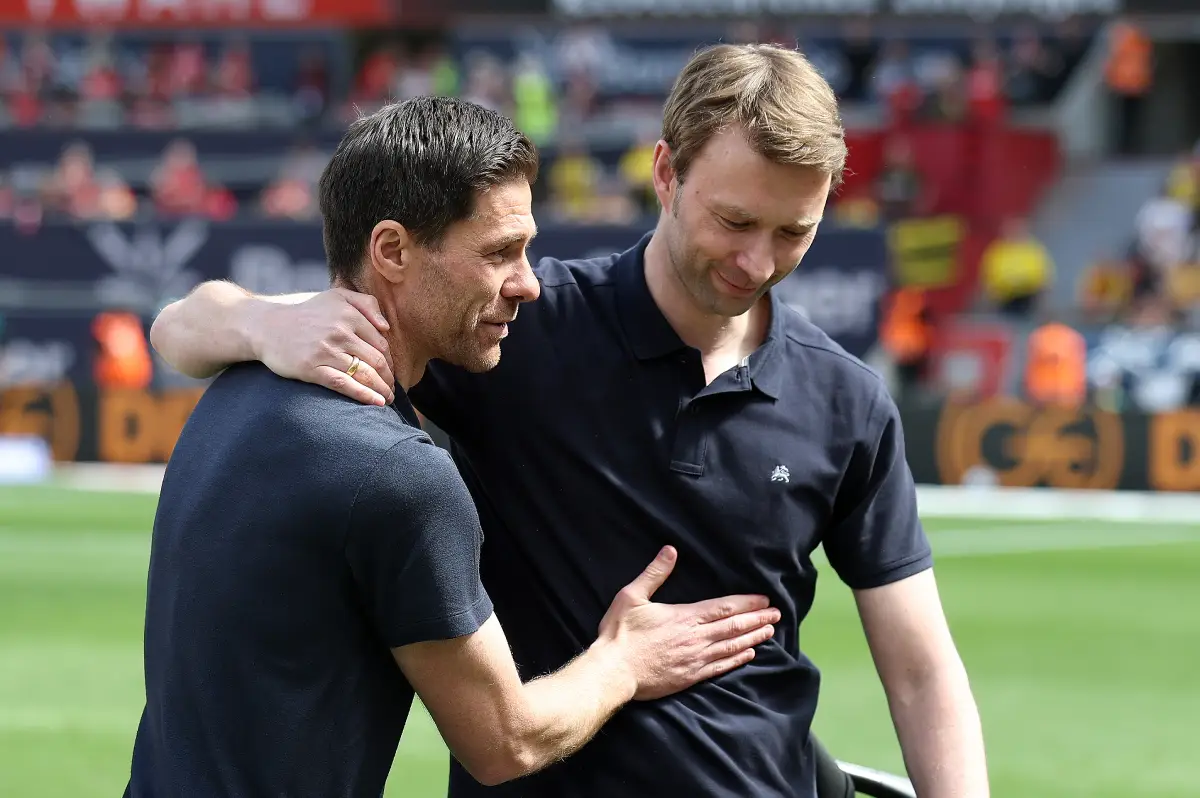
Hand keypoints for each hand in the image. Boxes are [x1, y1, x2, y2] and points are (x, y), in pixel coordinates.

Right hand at [251, 289, 395, 405]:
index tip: (391, 372)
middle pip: (376, 361)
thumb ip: (366, 303)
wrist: (267, 327)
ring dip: (381, 390)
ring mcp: (325, 351)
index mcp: (349, 314)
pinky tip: (376, 403)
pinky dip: (363, 395)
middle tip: (392, 389)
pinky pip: (343, 384)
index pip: (381, 343)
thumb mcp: (337, 296)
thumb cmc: (308, 314)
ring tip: (387, 399)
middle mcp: (339, 331)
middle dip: (389, 378)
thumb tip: (386, 327)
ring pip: (364, 374)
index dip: (390, 361)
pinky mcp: (311, 368)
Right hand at [596, 546, 778, 700]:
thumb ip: (654, 573)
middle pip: (734, 626)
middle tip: (776, 615)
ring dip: (752, 638)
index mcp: (685, 616)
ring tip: (769, 632)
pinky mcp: (690, 676)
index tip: (765, 600)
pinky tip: (748, 655)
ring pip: (732, 647)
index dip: (747, 603)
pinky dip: (737, 660)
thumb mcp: (632, 596)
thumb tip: (670, 551)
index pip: (724, 607)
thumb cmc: (621, 632)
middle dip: (757, 619)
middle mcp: (696, 637)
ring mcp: (695, 659)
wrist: (614, 671)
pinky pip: (721, 667)